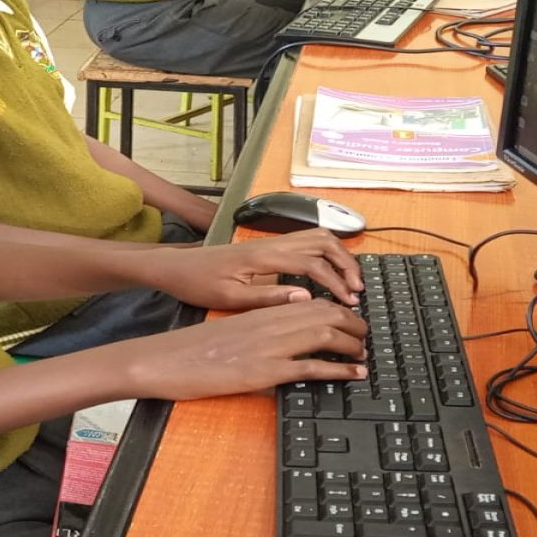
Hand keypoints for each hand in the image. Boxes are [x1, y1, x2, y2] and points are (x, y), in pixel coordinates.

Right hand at [124, 300, 369, 400]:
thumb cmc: (190, 349)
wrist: (162, 359)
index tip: (351, 319)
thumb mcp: (229, 332)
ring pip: (325, 333)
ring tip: (365, 353)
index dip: (338, 309)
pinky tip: (355, 374)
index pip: (311, 302)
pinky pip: (311, 367)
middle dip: (353, 323)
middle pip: (325, 313)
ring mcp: (269, 346)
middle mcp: (269, 323)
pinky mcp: (264, 371)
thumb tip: (280, 339)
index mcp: (260, 312)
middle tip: (365, 336)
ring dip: (353, 343)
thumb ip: (257, 330)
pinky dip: (339, 369)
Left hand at [150, 228, 363, 309]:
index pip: (312, 262)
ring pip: (317, 236)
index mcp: (264, 256)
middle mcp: (272, 243)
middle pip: (323, 240)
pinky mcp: (269, 246)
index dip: (335, 281)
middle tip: (357, 289)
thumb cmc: (199, 283)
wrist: (178, 267)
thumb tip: (305, 297)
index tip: (348, 301)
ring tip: (350, 281)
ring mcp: (271, 242)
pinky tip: (330, 272)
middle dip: (346, 263)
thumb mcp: (230, 298)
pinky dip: (326, 252)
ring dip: (339, 255)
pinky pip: (306, 241)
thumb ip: (269, 297)